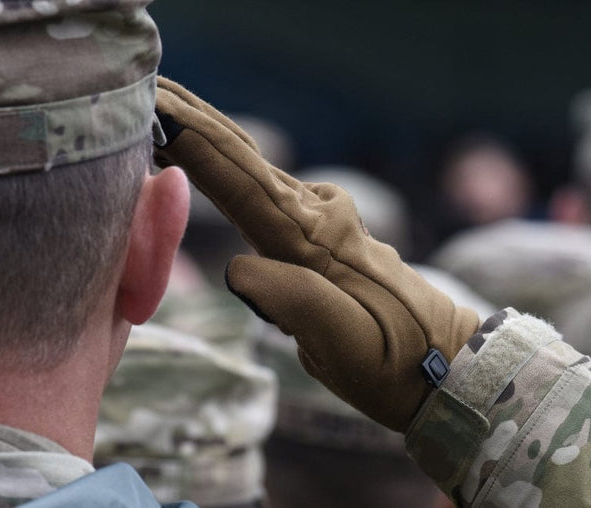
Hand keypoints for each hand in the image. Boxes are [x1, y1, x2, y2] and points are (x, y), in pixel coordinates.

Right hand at [150, 77, 479, 431]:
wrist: (445, 363)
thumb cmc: (393, 359)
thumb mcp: (344, 345)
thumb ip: (294, 302)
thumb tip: (237, 268)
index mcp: (311, 242)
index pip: (241, 183)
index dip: (195, 144)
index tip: (155, 108)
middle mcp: (314, 217)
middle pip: (243, 157)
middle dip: (193, 118)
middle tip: (145, 82)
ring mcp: (320, 219)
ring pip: (252, 165)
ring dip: (208, 131)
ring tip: (164, 102)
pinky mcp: (322, 231)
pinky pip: (263, 187)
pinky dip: (230, 161)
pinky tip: (212, 149)